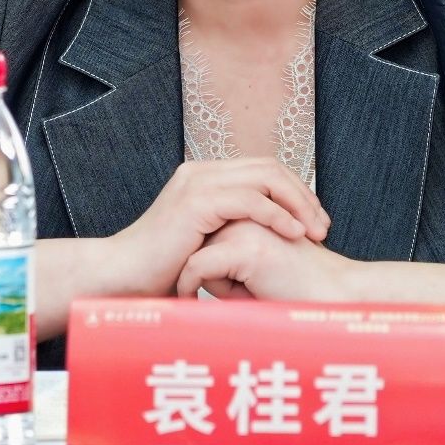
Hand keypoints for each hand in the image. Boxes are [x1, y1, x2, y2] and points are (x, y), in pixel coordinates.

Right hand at [107, 158, 329, 296]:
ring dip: (297, 203)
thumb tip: (268, 241)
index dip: (294, 192)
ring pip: (265, 178)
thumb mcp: (205, 244)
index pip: (262, 170)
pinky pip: (250, 200)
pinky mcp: (196, 201)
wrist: (121, 277)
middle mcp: (201, 172)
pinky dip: (277, 214)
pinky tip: (293, 233)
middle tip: (323, 226)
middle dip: (302, 195)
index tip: (314, 222)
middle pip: (269, 168)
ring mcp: (197, 183)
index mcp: (204, 178)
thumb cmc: (160, 271)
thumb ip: (231, 232)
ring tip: (315, 231)